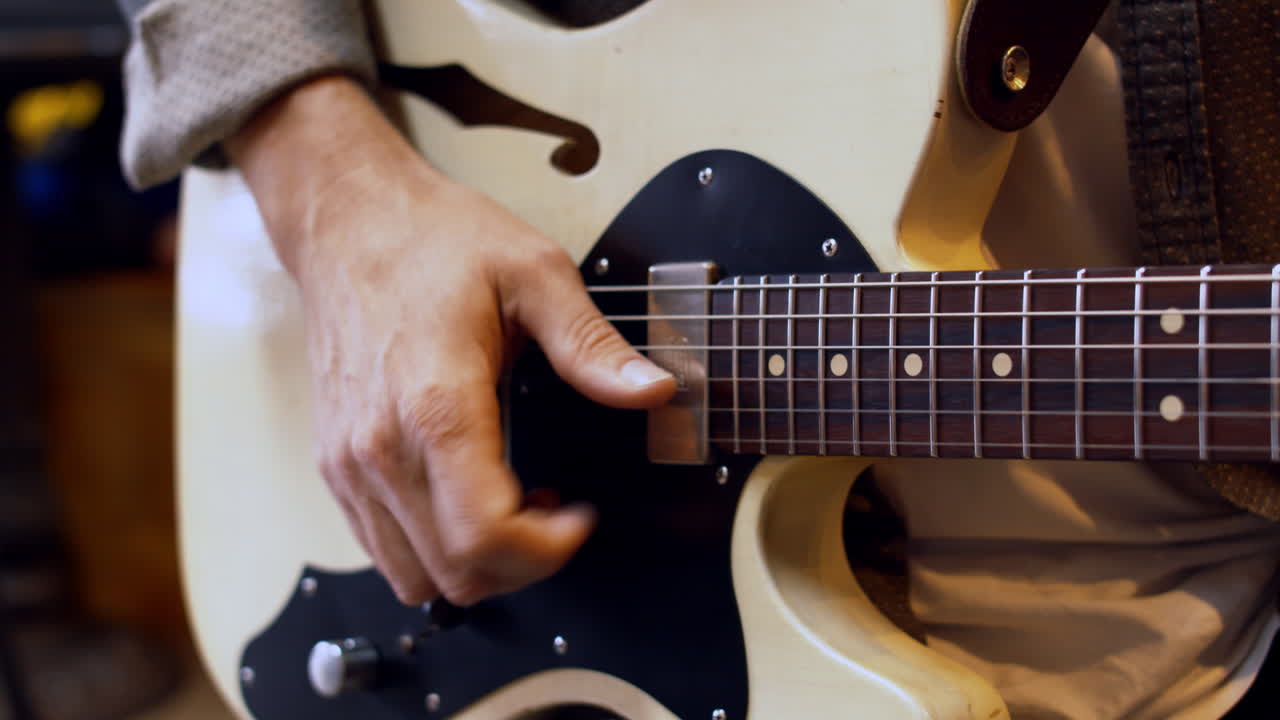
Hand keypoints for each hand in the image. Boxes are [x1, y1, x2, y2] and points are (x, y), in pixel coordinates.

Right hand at [227, 76, 675, 605]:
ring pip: (414, 575)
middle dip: (523, 563)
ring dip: (476, 564)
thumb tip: (652, 390)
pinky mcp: (335, 464)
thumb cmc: (432, 240)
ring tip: (515, 508)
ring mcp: (349, 462)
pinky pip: (383, 548)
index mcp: (436, 404)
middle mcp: (380, 446)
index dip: (548, 548)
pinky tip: (467, 498)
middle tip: (558, 516)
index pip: (485, 535)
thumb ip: (591, 345)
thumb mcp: (533, 273)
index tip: (580, 517)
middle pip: (455, 570)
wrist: (348, 220)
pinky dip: (432, 548)